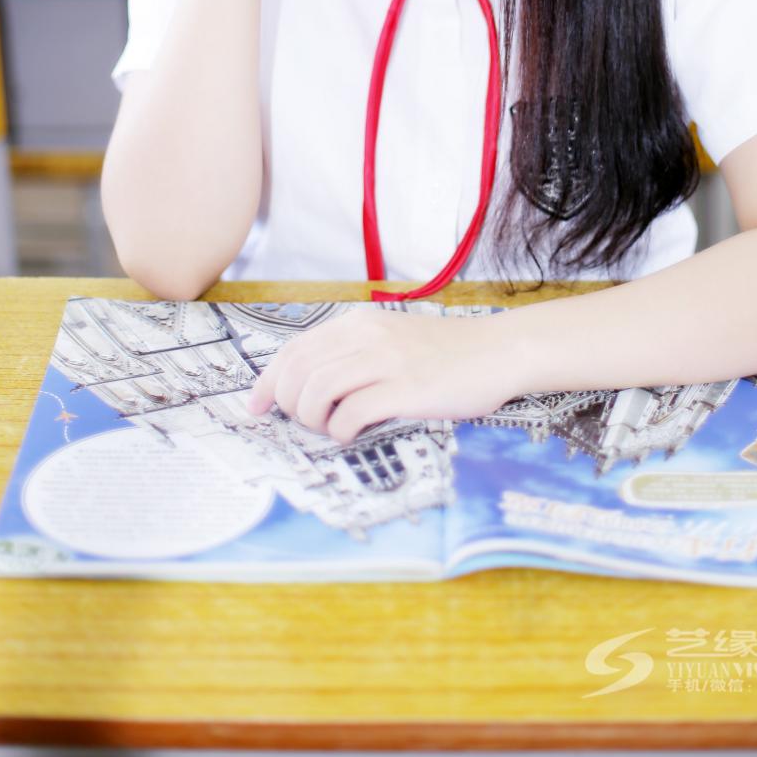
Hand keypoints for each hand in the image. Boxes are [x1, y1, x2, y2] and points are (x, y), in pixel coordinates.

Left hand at [245, 304, 519, 443]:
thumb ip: (355, 351)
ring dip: (312, 419)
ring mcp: (386, 361)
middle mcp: (367, 336)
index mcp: (360, 322)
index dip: (268, 381)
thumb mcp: (393, 337)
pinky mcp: (406, 389)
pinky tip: (352, 433)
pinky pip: (352, 412)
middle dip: (289, 405)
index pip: (295, 349)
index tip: (257, 406)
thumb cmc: (446, 353)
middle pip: (299, 371)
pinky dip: (341, 430)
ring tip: (329, 429)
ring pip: (317, 391)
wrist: (498, 351)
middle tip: (304, 424)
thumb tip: (311, 384)